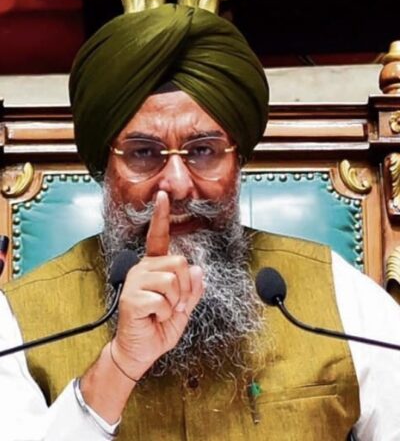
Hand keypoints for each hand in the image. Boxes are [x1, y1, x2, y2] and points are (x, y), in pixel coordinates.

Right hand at [112, 190, 203, 379]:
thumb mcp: (184, 307)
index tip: (163, 195)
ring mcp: (135, 282)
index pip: (158, 236)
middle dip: (184, 287)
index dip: (161, 215)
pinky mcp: (131, 298)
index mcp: (154, 266)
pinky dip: (165, 314)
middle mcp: (143, 268)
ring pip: (173, 280)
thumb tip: (198, 270)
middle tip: (174, 304)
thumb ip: (193, 289)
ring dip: (175, 302)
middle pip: (179, 261)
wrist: (139, 351)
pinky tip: (153, 318)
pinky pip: (163, 300)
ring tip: (162, 311)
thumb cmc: (158, 327)